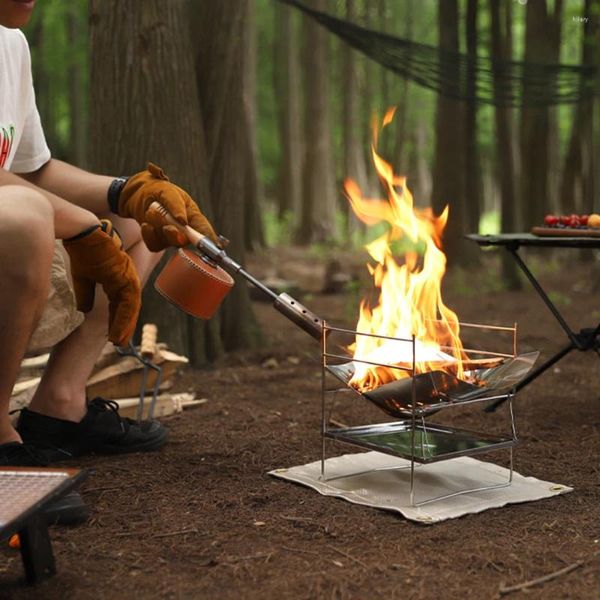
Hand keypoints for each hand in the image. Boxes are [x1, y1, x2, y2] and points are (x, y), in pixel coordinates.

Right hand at [63, 220, 140, 345]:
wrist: (83, 232)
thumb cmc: (84, 250)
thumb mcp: (83, 278)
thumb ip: (86, 295)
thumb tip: (85, 311)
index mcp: (118, 280)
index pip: (120, 305)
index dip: (118, 320)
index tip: (113, 336)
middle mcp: (126, 279)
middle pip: (129, 308)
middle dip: (125, 326)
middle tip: (119, 343)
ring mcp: (128, 277)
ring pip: (131, 307)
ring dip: (125, 325)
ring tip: (119, 340)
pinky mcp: (126, 275)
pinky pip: (128, 301)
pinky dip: (124, 317)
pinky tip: (119, 329)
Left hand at [117, 163, 217, 251]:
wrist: (137, 194)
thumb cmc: (157, 189)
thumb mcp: (167, 191)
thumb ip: (176, 205)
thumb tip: (184, 221)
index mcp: (192, 215)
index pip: (203, 229)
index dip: (210, 239)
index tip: (216, 248)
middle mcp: (185, 229)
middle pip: (186, 240)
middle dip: (174, 233)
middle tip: (166, 225)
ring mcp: (172, 237)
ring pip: (169, 242)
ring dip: (158, 227)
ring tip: (151, 211)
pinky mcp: (159, 242)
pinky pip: (155, 246)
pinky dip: (148, 235)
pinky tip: (146, 224)